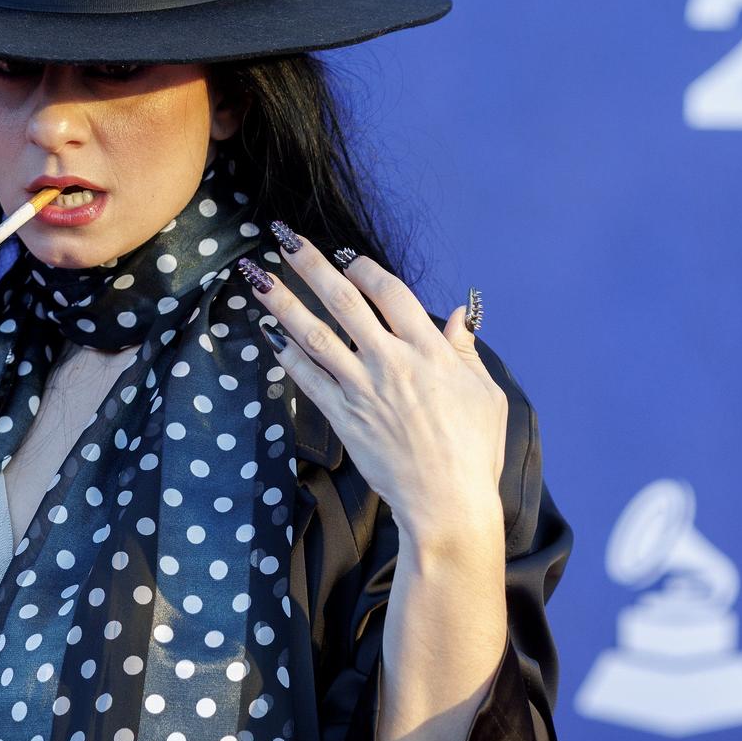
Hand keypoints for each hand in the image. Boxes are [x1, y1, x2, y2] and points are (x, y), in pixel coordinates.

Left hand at [237, 223, 507, 551]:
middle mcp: (391, 361)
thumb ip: (465, 350)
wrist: (446, 501)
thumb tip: (457, 315)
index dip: (365, 269)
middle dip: (310, 266)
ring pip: (314, 335)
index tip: (345, 255)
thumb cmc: (474, 450)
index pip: (390, 293)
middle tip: (283, 239)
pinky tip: (269, 335)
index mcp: (428, 350)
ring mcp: (362, 389)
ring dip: (283, 302)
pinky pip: (308, 379)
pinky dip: (287, 355)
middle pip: (343, 301)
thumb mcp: (484, 392)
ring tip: (257, 278)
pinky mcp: (343, 418)